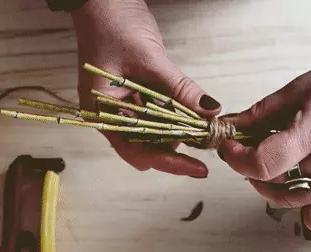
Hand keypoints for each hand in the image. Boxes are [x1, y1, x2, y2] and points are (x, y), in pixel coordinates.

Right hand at [72, 0, 220, 177]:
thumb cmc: (113, 23)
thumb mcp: (150, 58)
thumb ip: (179, 88)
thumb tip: (210, 111)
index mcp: (101, 113)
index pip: (136, 151)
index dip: (168, 162)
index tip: (197, 168)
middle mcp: (110, 115)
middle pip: (145, 147)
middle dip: (176, 148)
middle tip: (207, 142)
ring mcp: (121, 106)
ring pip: (154, 133)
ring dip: (178, 132)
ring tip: (203, 126)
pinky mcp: (134, 95)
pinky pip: (157, 114)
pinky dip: (176, 116)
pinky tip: (193, 113)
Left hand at [219, 42, 310, 238]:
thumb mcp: (301, 87)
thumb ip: (260, 113)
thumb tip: (227, 128)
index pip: (262, 163)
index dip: (237, 158)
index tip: (231, 146)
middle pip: (274, 181)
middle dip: (253, 165)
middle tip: (253, 146)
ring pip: (294, 201)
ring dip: (275, 186)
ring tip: (279, 161)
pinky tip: (306, 198)